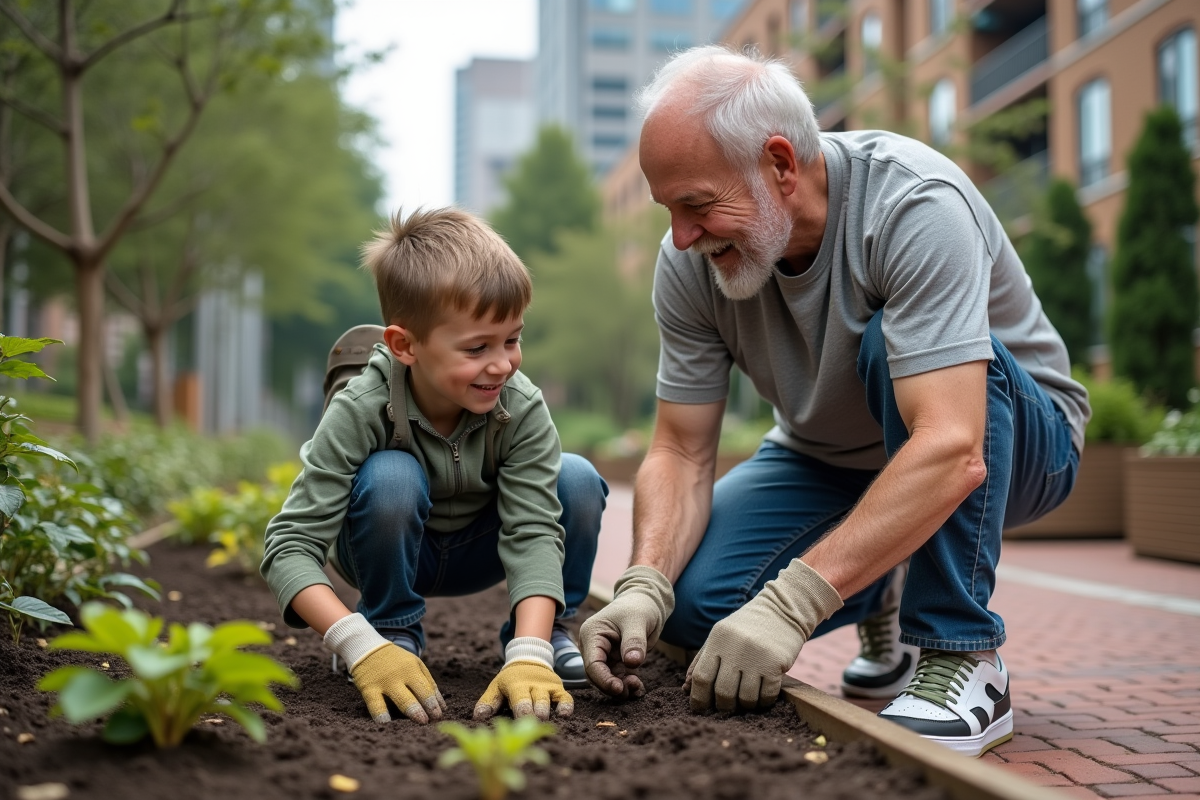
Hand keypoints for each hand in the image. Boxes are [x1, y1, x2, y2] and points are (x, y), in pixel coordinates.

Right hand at [324, 613, 446, 723]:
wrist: (367, 648)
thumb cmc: (396, 661)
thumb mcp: (415, 665)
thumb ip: (428, 683)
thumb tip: (442, 706)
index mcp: (413, 668)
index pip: (427, 688)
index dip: (434, 703)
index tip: (439, 715)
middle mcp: (400, 675)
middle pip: (417, 694)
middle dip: (428, 708)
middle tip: (432, 720)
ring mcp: (384, 682)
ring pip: (401, 699)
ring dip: (412, 712)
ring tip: (420, 722)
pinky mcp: (368, 688)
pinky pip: (375, 704)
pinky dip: (381, 714)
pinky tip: (387, 723)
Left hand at [474, 637, 573, 720]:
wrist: (529, 660)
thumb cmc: (510, 681)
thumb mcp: (497, 687)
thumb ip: (488, 702)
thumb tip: (478, 717)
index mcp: (516, 685)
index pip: (520, 698)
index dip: (521, 710)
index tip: (522, 721)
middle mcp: (534, 685)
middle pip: (537, 699)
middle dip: (536, 711)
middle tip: (535, 721)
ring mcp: (547, 687)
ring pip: (550, 699)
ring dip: (548, 710)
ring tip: (545, 719)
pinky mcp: (559, 689)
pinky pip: (566, 698)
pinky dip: (566, 706)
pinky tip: (565, 715)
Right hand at [579, 565, 673, 697]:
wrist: (647, 602)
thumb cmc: (639, 606)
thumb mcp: (638, 621)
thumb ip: (634, 642)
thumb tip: (632, 663)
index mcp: (592, 634)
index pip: (592, 664)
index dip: (604, 679)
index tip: (619, 688)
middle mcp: (593, 646)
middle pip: (596, 675)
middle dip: (612, 686)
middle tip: (631, 690)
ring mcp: (604, 654)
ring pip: (606, 679)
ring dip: (620, 688)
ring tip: (637, 687)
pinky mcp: (615, 661)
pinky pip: (617, 678)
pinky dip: (626, 685)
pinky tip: (638, 687)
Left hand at [684, 559, 842, 712]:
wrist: (782, 609)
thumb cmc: (747, 626)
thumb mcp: (720, 636)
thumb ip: (701, 660)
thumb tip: (686, 688)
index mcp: (718, 640)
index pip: (701, 677)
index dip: (698, 698)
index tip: (700, 708)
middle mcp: (735, 648)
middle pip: (723, 692)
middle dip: (723, 705)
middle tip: (727, 705)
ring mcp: (757, 656)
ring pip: (746, 698)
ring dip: (745, 705)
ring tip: (746, 698)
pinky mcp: (776, 663)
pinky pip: (767, 696)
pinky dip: (763, 701)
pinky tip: (762, 695)